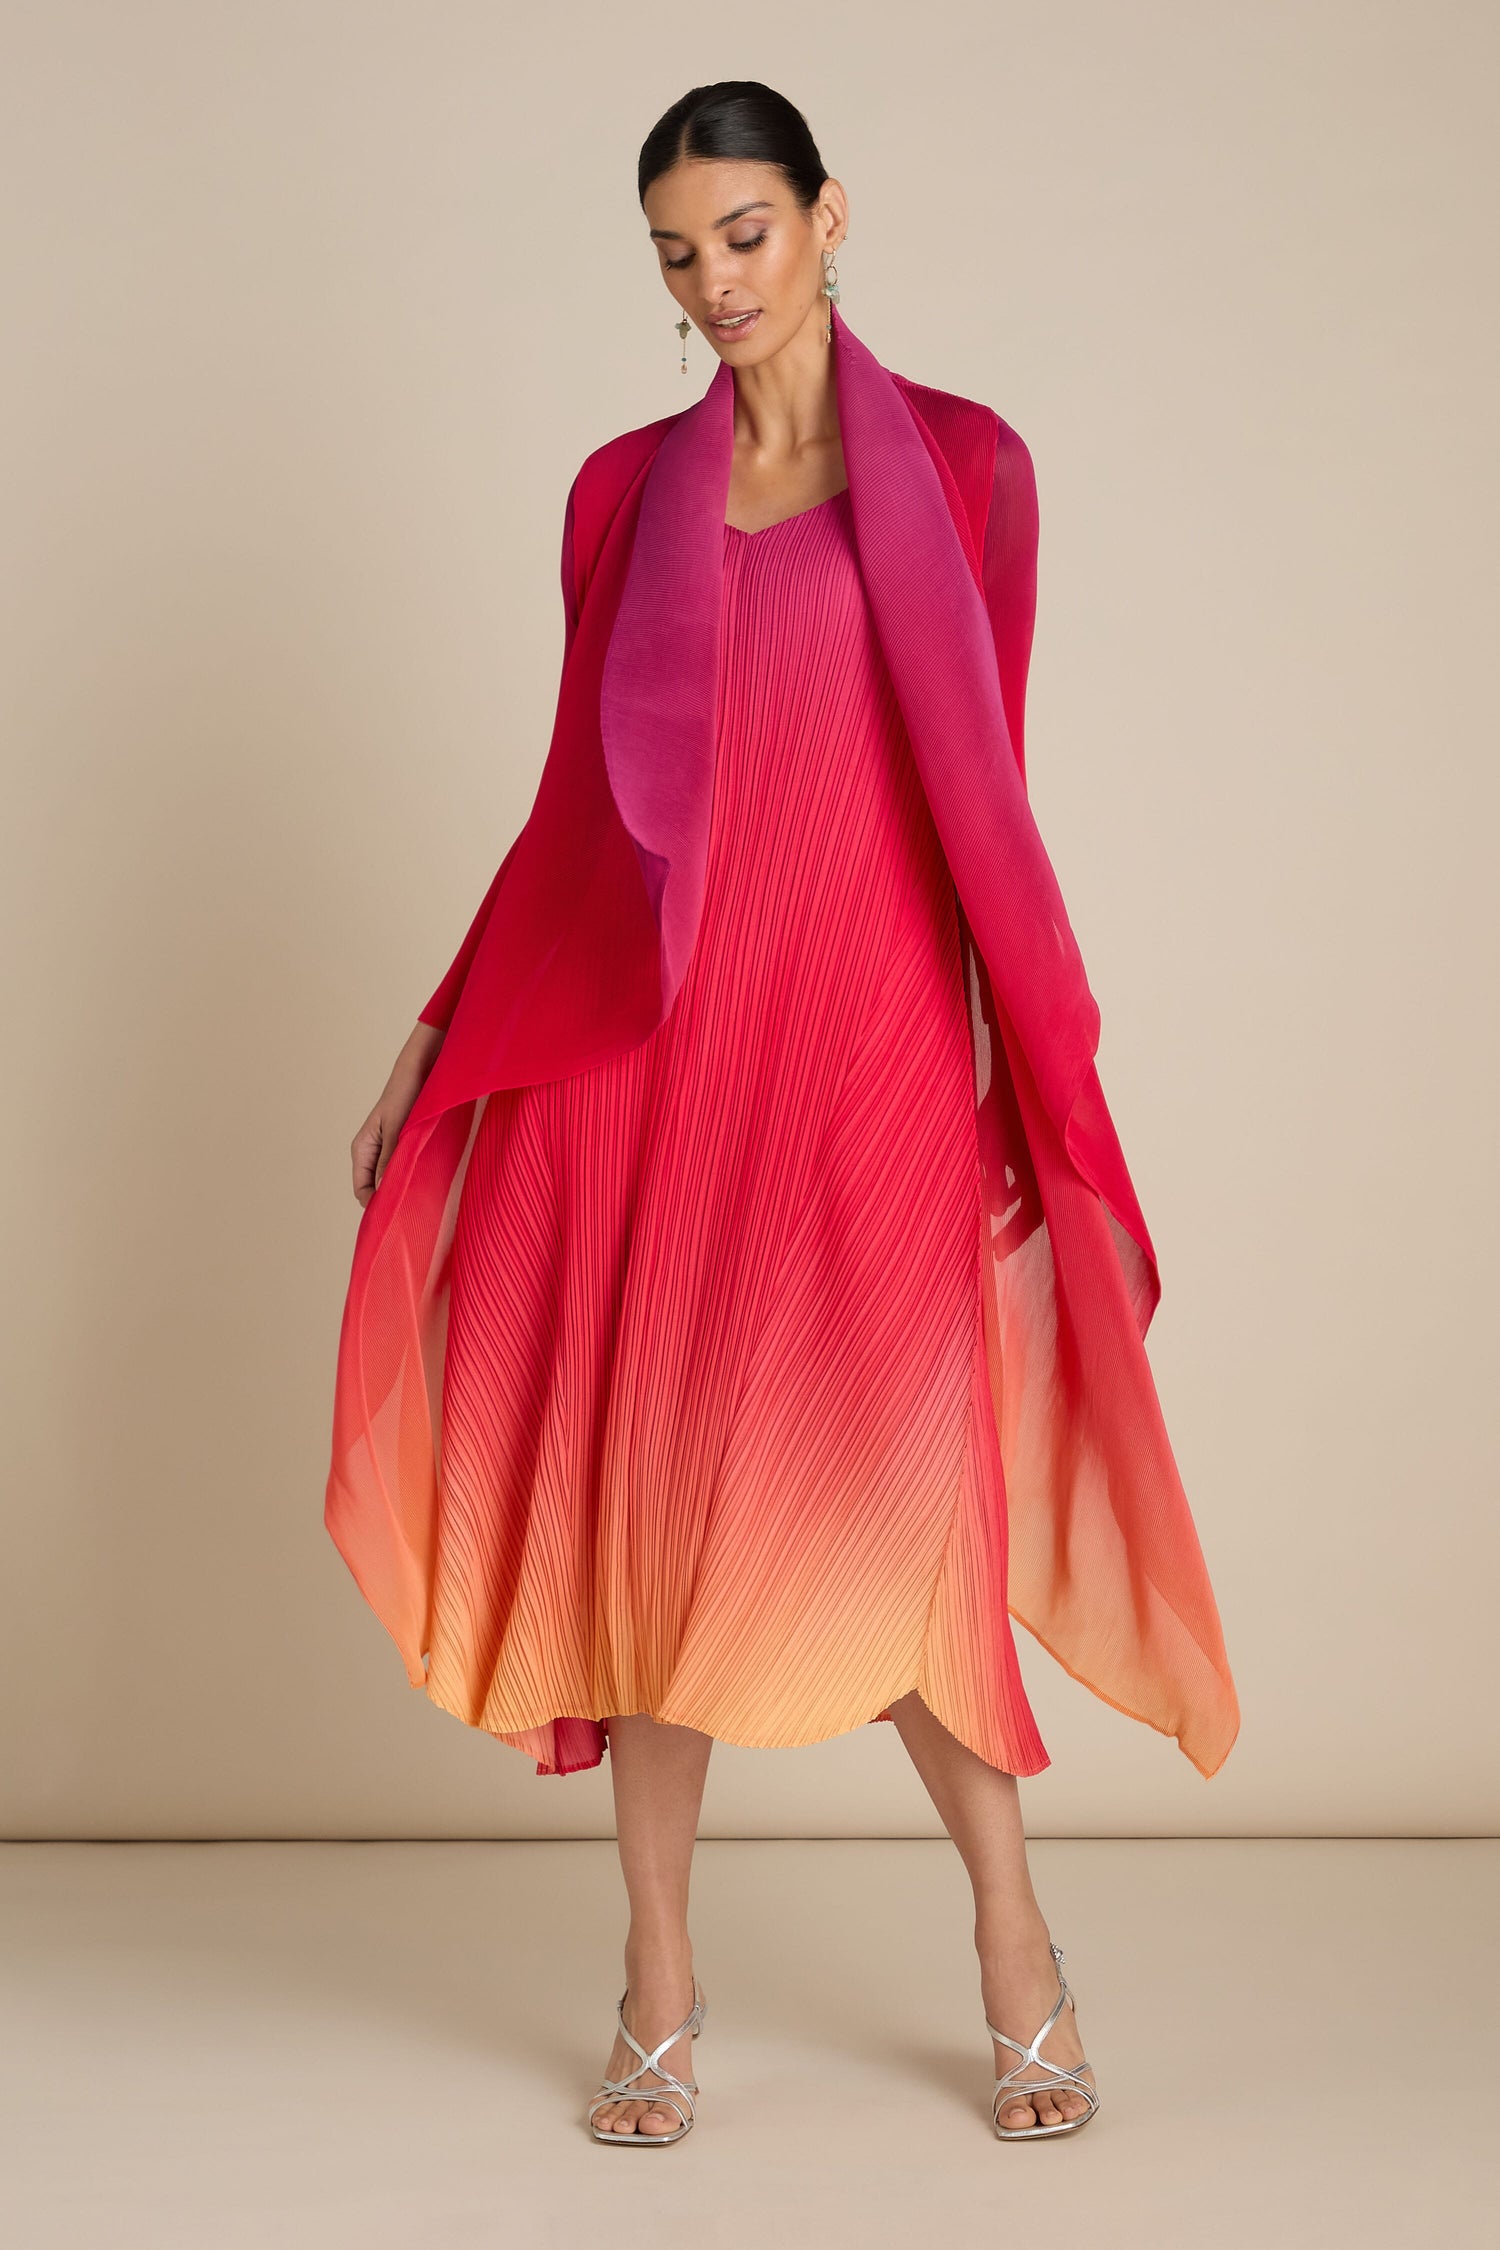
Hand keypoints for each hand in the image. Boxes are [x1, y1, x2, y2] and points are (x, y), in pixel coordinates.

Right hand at [351, 1020, 445, 1207]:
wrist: (423, 1069)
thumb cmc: (406, 1095)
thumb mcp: (397, 1129)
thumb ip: (389, 1160)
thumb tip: (382, 1192)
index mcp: (362, 1149)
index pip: (361, 1190)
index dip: (375, 1206)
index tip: (396, 1216)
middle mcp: (373, 1153)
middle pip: (376, 1188)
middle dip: (392, 1200)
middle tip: (415, 1212)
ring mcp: (390, 1150)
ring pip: (393, 1180)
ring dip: (406, 1189)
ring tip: (426, 1199)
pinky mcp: (406, 1146)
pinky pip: (406, 1169)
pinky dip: (415, 1177)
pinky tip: (432, 1182)